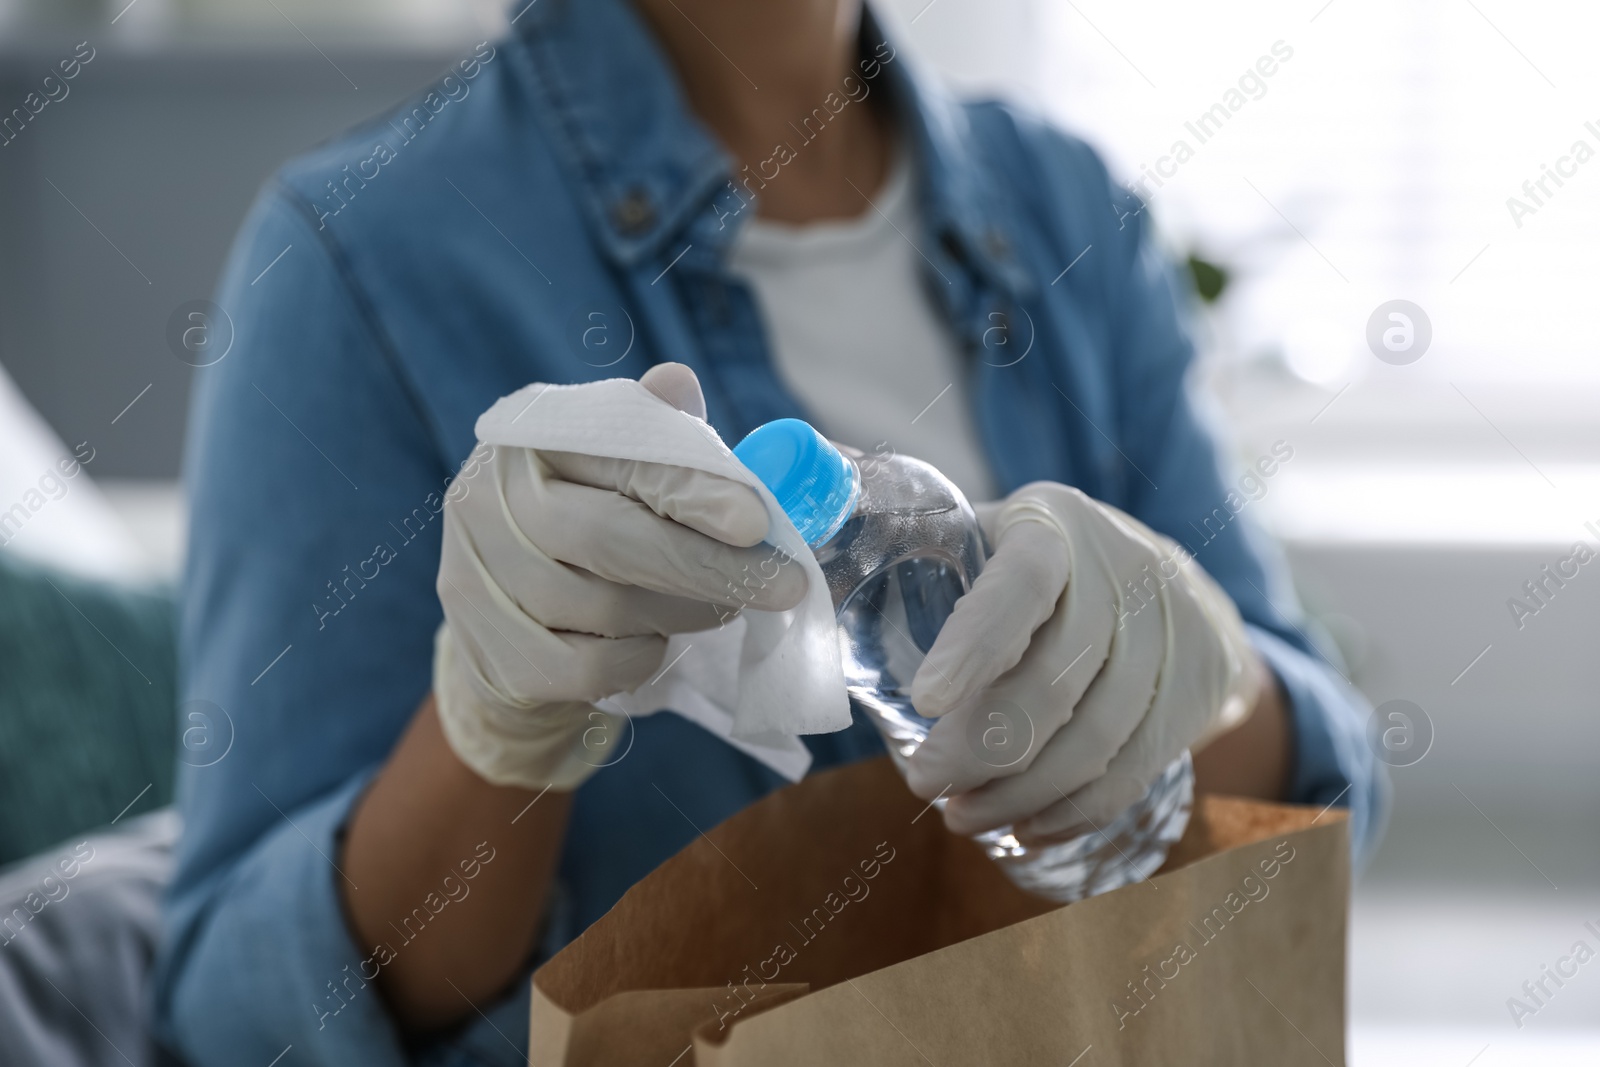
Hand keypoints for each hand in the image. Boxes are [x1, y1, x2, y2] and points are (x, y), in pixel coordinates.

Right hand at [432, 364, 804, 790]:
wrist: (503, 621)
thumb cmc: (583, 526)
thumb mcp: (614, 469)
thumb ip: (652, 436)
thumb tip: (677, 382)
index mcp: (530, 439)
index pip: (618, 457)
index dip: (691, 490)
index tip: (757, 523)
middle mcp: (488, 501)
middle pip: (610, 539)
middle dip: (709, 567)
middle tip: (782, 586)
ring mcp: (478, 580)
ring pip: (606, 609)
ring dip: (685, 613)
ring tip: (724, 608)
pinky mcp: (492, 653)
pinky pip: (589, 668)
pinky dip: (640, 659)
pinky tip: (655, 643)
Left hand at [904, 482, 1262, 838]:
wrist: (1177, 585)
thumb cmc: (1041, 564)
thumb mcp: (989, 532)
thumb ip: (909, 540)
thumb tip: (808, 543)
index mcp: (1053, 528)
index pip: (1019, 585)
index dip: (975, 645)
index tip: (925, 702)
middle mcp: (1122, 577)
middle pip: (1054, 682)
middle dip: (980, 749)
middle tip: (924, 782)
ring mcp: (1167, 641)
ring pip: (1094, 740)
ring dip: (1020, 794)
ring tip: (960, 816)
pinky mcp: (1190, 698)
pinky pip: (1132, 773)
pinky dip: (1073, 813)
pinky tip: (1025, 829)